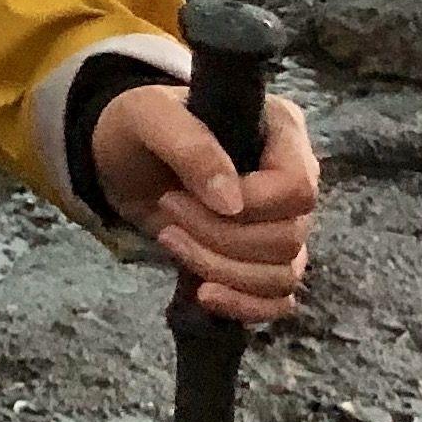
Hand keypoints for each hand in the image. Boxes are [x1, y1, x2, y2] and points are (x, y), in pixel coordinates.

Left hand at [93, 85, 321, 325]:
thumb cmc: (140, 124)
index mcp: (282, 129)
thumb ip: (191, 147)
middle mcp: (294, 177)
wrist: (123, 158)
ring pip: (284, 273)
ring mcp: (285, 222)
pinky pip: (279, 299)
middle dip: (221, 238)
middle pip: (288, 236)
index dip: (250, 205)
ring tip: (170, 240)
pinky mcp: (267, 259)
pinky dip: (244, 305)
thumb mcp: (149, 115)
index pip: (297, 186)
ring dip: (222, 270)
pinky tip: (203, 295)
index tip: (186, 197)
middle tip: (168, 214)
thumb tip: (232, 203)